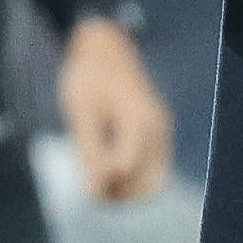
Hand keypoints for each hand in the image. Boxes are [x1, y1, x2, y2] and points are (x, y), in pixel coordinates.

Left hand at [57, 17, 171, 201]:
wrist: (104, 48)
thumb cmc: (89, 77)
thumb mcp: (81, 112)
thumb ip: (89, 153)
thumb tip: (94, 192)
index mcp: (139, 120)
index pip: (125, 168)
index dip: (103, 180)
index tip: (83, 175)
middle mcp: (158, 128)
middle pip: (148, 184)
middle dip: (118, 194)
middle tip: (90, 186)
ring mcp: (161, 132)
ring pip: (154, 182)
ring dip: (127, 191)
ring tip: (99, 180)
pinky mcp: (157, 135)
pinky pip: (152, 171)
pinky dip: (132, 179)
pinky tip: (108, 170)